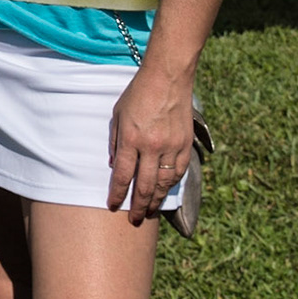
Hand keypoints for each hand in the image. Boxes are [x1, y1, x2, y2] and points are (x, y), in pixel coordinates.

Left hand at [107, 65, 195, 223]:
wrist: (167, 78)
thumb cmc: (138, 94)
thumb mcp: (117, 115)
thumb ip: (115, 141)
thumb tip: (116, 166)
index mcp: (132, 138)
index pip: (123, 175)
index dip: (117, 194)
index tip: (112, 206)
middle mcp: (152, 146)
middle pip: (144, 186)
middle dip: (137, 206)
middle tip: (133, 220)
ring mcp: (171, 147)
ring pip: (163, 183)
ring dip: (155, 200)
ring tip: (149, 211)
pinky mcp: (186, 145)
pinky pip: (178, 172)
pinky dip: (170, 185)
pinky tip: (164, 192)